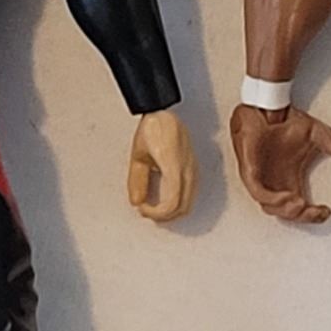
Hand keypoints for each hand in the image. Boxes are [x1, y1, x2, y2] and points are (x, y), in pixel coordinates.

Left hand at [127, 109, 197, 223]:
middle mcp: (188, 169)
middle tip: (148, 212)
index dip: (156, 213)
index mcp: (174, 166)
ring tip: (155, 207)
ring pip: (189, 203)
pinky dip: (178, 202)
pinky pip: (190, 194)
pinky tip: (165, 198)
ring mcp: (193, 169)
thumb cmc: (154, 128)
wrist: (166, 114)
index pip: (172, 203)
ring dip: (172, 211)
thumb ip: (137, 181)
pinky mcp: (194, 168)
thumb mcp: (138, 156)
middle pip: (183, 208)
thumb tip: (137, 201)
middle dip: (164, 216)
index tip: (143, 208)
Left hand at [229, 102, 330, 222]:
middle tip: (312, 212)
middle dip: (300, 217)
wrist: (265, 107)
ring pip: (269, 207)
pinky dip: (271, 198)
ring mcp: (260, 180)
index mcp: (288, 181)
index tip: (326, 212)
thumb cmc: (284, 123)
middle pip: (285, 213)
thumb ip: (327, 140)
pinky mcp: (249, 172)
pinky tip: (285, 197)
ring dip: (285, 210)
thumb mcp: (313, 132)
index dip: (313, 215)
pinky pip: (257, 192)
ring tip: (299, 207)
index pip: (300, 208)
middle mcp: (274, 184)